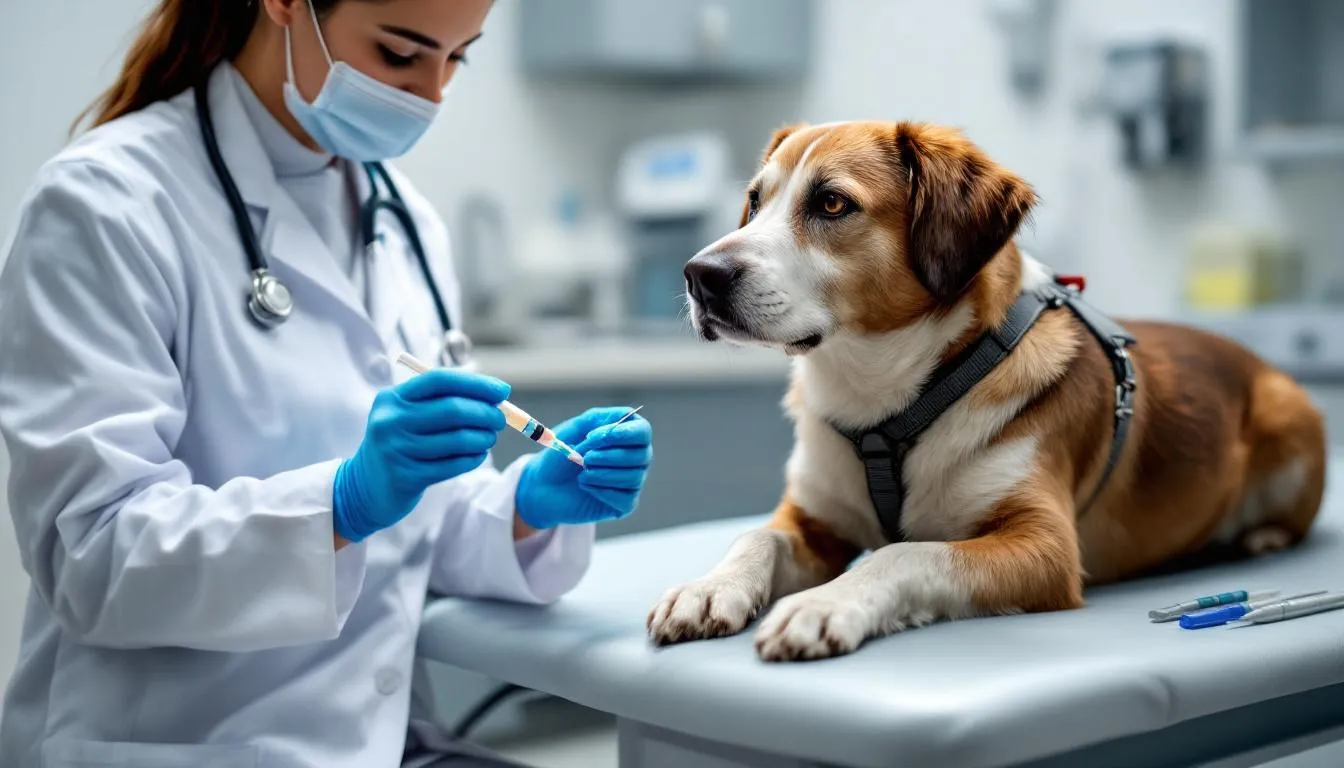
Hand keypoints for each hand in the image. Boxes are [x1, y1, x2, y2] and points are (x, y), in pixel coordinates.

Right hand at [333, 368, 509, 541]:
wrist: (365, 487)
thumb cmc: (400, 444)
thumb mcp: (407, 416)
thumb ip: (442, 402)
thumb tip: (493, 396)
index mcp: (392, 398)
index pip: (439, 380)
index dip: (475, 383)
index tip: (502, 391)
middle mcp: (390, 420)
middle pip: (451, 409)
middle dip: (485, 413)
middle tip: (500, 419)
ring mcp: (396, 449)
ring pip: (457, 439)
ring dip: (483, 437)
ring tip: (489, 438)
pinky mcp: (406, 477)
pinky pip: (453, 464)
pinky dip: (473, 458)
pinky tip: (478, 455)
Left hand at [515, 407, 652, 528]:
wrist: (543, 486)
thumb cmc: (561, 454)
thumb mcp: (575, 429)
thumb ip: (598, 418)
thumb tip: (624, 417)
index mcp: (627, 435)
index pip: (642, 432)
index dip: (623, 434)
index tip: (594, 437)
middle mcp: (636, 458)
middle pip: (641, 455)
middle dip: (608, 456)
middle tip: (584, 457)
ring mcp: (632, 482)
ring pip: (633, 477)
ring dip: (603, 474)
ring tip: (582, 471)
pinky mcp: (625, 504)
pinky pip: (626, 499)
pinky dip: (602, 491)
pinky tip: (585, 485)